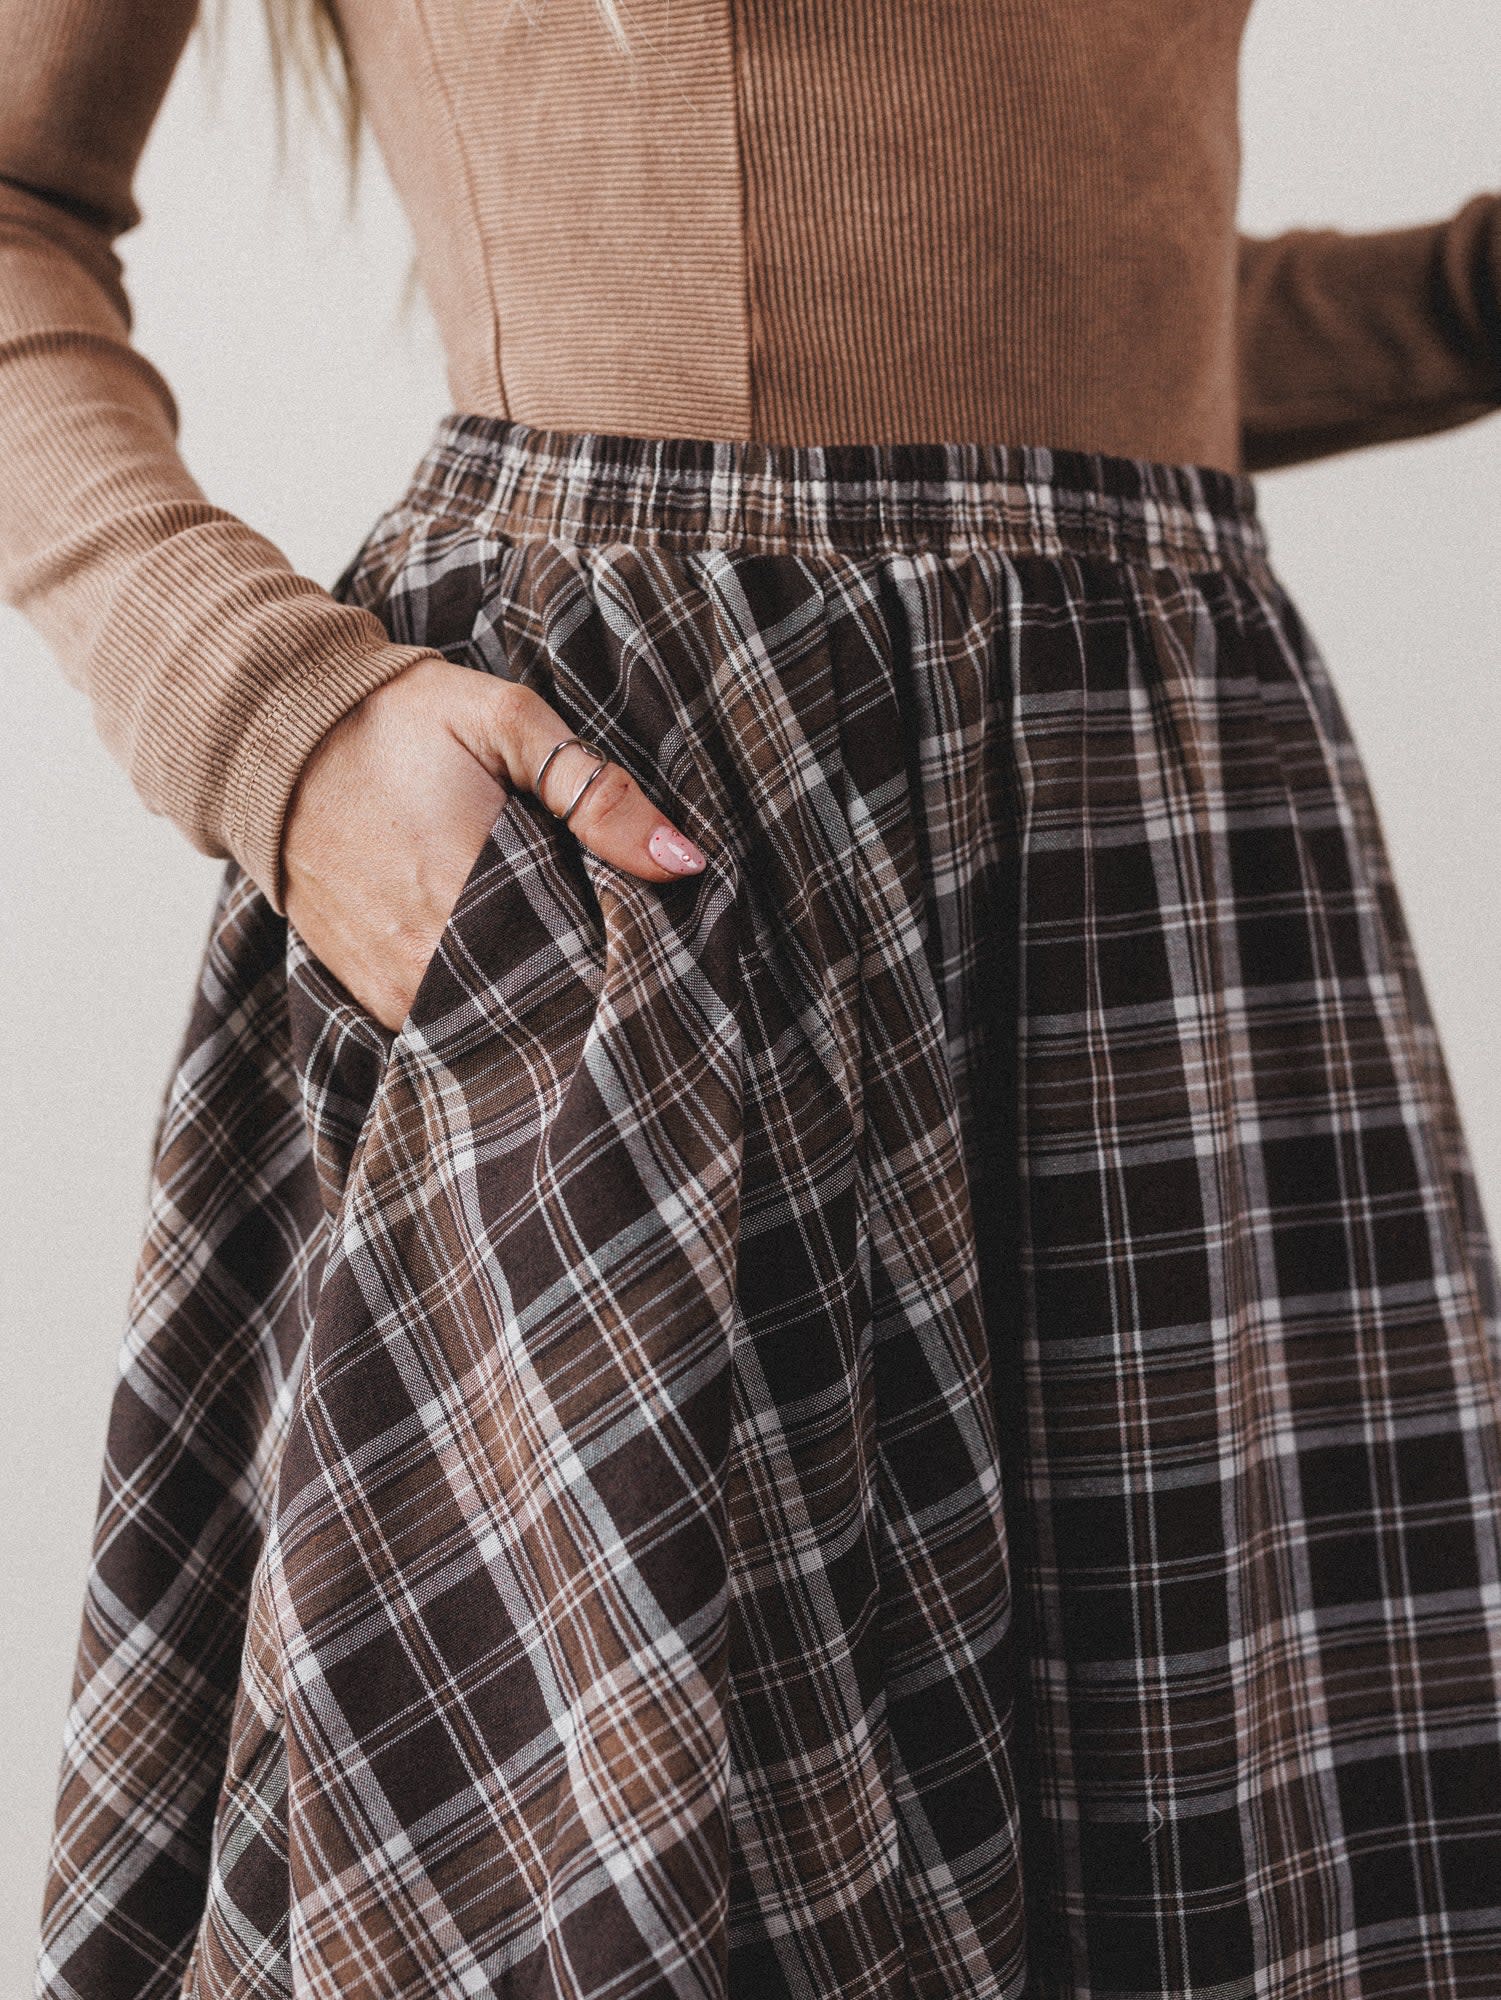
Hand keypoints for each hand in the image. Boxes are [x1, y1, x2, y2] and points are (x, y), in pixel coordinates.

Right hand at [280, 655, 706, 1031]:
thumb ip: (596, 793)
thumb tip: (684, 861)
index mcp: (472, 887)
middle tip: (620, 949)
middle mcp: (429, 956)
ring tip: (565, 955)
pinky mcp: (372, 998)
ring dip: (537, 998)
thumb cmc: (399, 721)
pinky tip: (511, 968)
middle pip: (545, 1003)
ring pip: (499, 1022)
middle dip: (588, 982)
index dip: (627, 956)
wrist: (276, 737)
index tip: (656, 939)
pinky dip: (486, 1005)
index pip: (584, 963)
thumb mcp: (505, 722)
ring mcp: (395, 987)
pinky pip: (450, 1026)